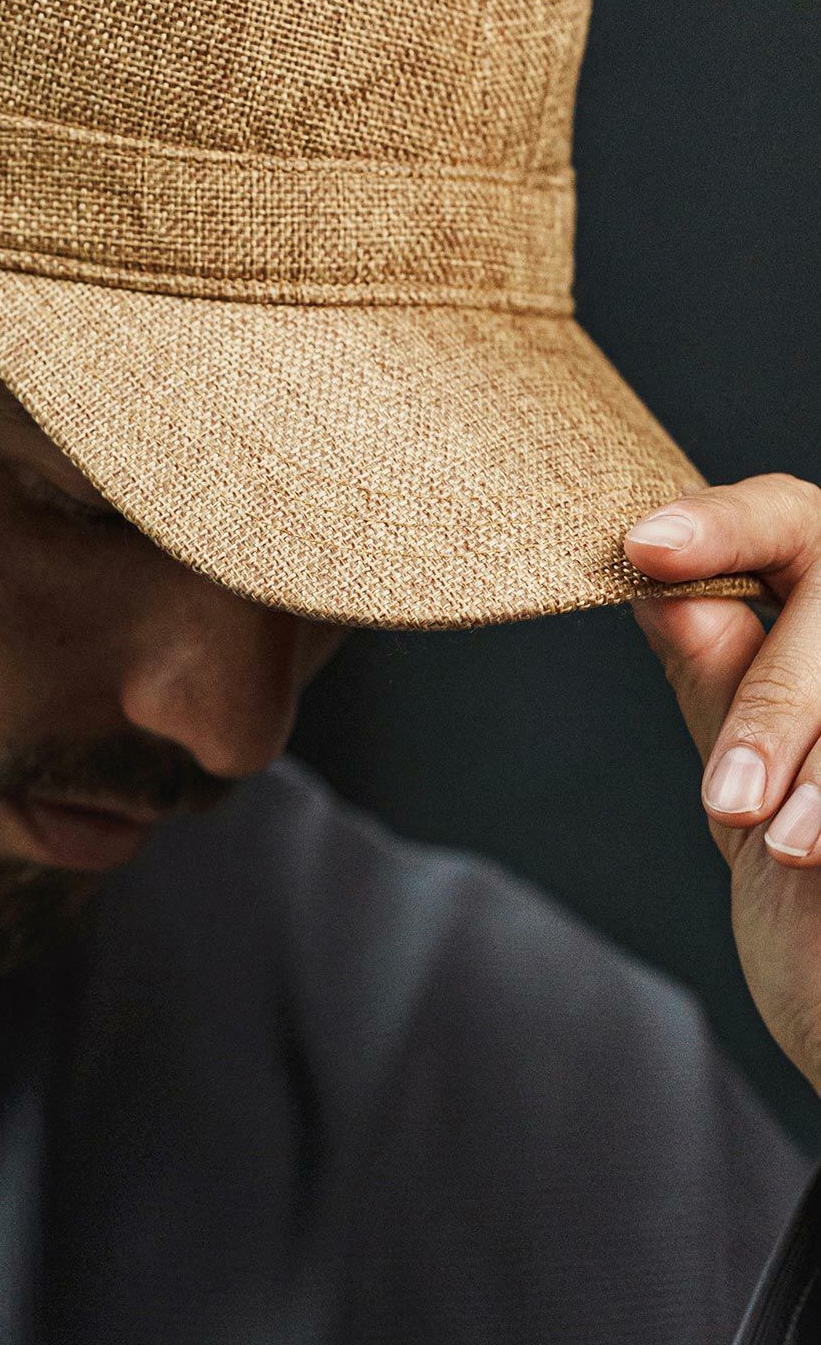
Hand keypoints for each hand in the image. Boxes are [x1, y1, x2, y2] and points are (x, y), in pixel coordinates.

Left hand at [625, 473, 820, 1096]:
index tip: (643, 546)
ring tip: (789, 849)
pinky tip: (820, 862)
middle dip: (780, 705)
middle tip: (732, 799)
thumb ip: (723, 686)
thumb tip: (662, 589)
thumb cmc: (817, 926)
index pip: (790, 520)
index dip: (722, 523)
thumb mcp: (748, 799)